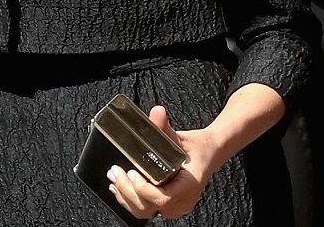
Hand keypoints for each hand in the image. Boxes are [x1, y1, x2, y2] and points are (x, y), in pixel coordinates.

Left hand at [107, 106, 222, 220]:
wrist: (209, 154)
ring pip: (145, 212)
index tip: (130, 173)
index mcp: (188, 186)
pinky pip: (147, 210)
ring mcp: (176, 207)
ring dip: (125, 197)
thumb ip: (164, 126)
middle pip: (148, 207)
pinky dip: (131, 201)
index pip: (162, 198)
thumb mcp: (180, 136)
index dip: (142, 189)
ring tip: (114, 180)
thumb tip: (157, 112)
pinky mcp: (168, 207)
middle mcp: (183, 201)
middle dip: (126, 191)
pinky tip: (119, 190)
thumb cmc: (197, 147)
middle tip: (115, 173)